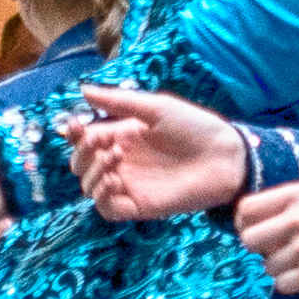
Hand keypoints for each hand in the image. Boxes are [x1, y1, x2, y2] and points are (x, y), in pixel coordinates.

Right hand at [72, 84, 247, 221]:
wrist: (225, 155)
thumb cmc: (195, 126)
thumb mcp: (156, 107)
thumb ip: (119, 101)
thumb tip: (82, 89)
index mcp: (122, 137)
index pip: (84, 139)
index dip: (73, 134)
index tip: (74, 126)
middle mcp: (122, 162)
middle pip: (80, 165)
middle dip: (82, 154)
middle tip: (103, 144)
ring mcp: (130, 185)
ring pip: (88, 187)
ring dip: (92, 173)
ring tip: (114, 159)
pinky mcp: (140, 206)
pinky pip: (107, 208)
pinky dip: (101, 196)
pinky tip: (114, 181)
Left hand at [234, 182, 298, 294]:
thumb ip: (284, 207)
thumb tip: (248, 228)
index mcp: (297, 195)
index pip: (246, 209)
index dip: (245, 224)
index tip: (257, 232)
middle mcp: (297, 218)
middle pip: (249, 239)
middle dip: (261, 249)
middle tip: (279, 250)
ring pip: (267, 266)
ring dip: (282, 268)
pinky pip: (282, 284)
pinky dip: (294, 283)